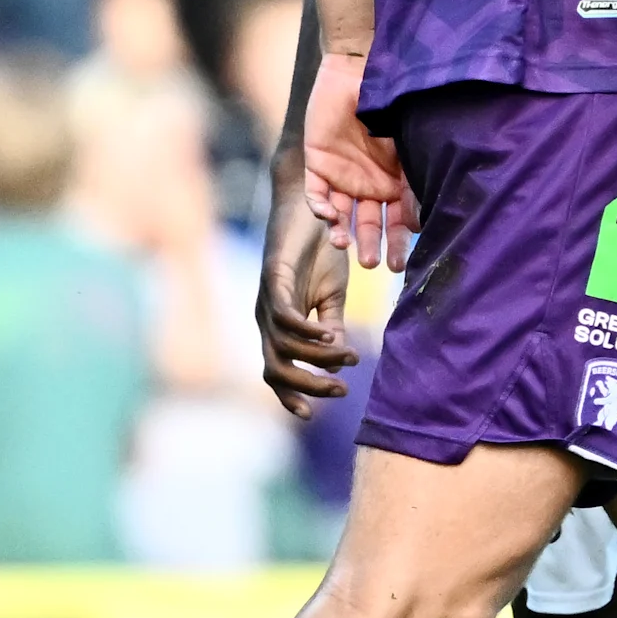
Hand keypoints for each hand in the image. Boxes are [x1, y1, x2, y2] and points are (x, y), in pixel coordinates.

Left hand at [257, 152, 358, 418]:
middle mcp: (267, 317)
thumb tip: (340, 360)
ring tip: (349, 357)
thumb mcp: (333, 296)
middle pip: (274, 369)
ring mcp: (268, 299)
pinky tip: (333, 335)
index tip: (313, 413)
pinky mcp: (274, 278)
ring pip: (283, 347)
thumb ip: (333, 328)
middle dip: (306, 385)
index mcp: (280, 325)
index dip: (290, 395)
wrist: (314, 204)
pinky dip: (308, 332)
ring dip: (318, 358)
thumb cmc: (323, 248)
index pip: (277, 370)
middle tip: (341, 389)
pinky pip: (286, 317)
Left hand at [303, 47, 413, 266]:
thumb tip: (427, 217)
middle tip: (374, 264)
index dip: (401, 241)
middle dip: (372, 246)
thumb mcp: (410, 141)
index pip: (401, 220)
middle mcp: (370, 184)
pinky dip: (320, 207)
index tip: (402, 263)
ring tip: (345, 246)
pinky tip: (328, 216)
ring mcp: (342, 176)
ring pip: (341, 216)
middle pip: (370, 224)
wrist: (357, 68)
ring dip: (342, 233)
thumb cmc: (392, 101)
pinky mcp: (316, 165)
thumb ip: (415, 177)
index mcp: (397, 181)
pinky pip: (315, 194)